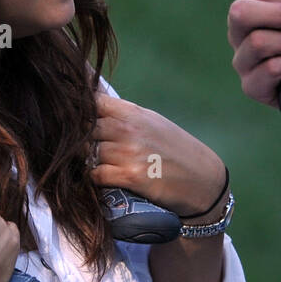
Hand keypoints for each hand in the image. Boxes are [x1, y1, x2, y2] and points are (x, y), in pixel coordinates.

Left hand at [90, 92, 225, 218]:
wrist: (202, 180)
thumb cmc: (176, 150)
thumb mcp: (152, 123)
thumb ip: (123, 115)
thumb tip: (92, 102)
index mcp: (134, 113)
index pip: (93, 101)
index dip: (81, 110)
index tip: (78, 118)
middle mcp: (130, 129)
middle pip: (85, 128)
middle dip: (82, 138)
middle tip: (87, 148)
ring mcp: (129, 153)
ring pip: (89, 152)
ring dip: (89, 159)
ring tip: (99, 164)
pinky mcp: (130, 177)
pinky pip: (96, 174)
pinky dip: (95, 177)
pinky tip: (105, 177)